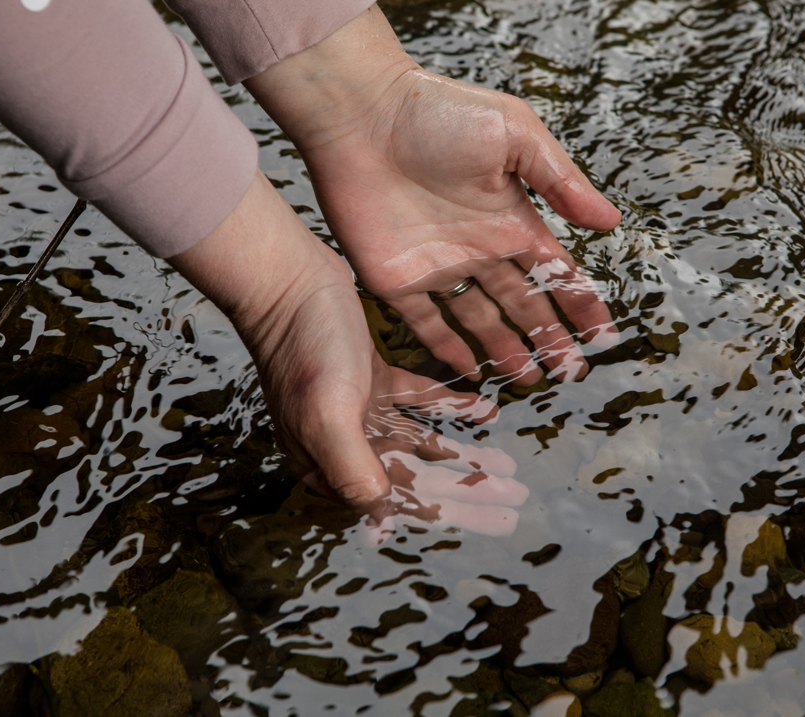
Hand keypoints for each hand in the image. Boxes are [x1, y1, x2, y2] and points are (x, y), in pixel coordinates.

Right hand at [167, 171, 519, 525]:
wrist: (288, 282)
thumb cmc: (304, 351)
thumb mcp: (327, 416)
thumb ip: (352, 470)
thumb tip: (381, 522)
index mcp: (330, 465)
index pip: (401, 503)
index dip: (453, 513)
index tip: (499, 521)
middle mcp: (347, 446)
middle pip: (419, 479)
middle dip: (469, 490)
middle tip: (516, 497)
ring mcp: (362, 413)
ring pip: (423, 444)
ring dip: (465, 455)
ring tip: (509, 463)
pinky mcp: (375, 380)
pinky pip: (420, 402)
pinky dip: (451, 408)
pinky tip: (485, 410)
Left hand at [246, 7, 621, 385]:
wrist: (362, 115)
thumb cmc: (439, 113)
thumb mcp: (516, 135)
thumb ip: (562, 181)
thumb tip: (611, 221)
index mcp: (512, 218)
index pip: (555, 271)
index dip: (580, 302)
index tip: (603, 335)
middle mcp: (479, 248)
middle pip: (523, 305)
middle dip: (550, 338)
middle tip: (571, 372)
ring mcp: (439, 267)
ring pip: (481, 321)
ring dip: (506, 350)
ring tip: (530, 380)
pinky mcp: (396, 280)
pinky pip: (426, 325)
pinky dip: (448, 351)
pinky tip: (470, 372)